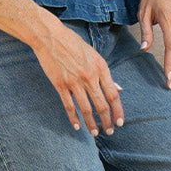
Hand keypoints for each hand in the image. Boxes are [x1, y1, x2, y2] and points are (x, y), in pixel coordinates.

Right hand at [33, 17, 124, 135]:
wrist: (50, 37)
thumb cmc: (74, 44)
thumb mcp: (95, 56)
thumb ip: (106, 74)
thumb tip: (118, 89)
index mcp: (101, 68)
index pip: (113, 95)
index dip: (118, 111)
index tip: (120, 123)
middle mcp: (90, 76)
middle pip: (102, 105)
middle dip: (107, 121)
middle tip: (109, 132)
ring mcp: (74, 81)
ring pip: (86, 109)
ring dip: (92, 124)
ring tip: (95, 133)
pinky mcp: (60, 84)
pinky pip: (69, 106)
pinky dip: (74, 118)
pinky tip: (77, 127)